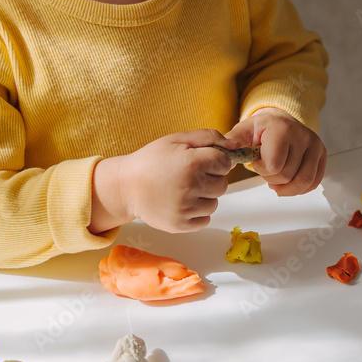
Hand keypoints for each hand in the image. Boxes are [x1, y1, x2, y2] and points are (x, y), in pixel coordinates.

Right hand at [88, 129, 236, 233]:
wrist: (126, 186)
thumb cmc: (153, 160)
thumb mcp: (177, 139)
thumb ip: (208, 137)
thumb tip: (234, 145)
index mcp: (191, 163)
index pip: (225, 163)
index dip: (217, 161)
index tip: (204, 161)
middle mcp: (190, 187)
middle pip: (223, 184)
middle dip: (212, 179)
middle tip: (192, 175)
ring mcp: (186, 208)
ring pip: (214, 203)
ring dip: (205, 196)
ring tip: (185, 189)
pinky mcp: (181, 225)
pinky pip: (205, 219)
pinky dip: (198, 212)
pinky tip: (183, 202)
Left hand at [226, 108, 326, 195]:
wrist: (281, 121)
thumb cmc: (261, 130)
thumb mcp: (243, 131)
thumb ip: (232, 141)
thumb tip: (226, 151)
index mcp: (282, 129)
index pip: (274, 165)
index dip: (261, 170)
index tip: (257, 161)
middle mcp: (303, 136)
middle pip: (287, 176)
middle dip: (272, 178)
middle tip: (266, 170)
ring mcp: (315, 145)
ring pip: (303, 182)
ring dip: (287, 188)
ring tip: (276, 183)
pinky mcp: (322, 155)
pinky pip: (314, 181)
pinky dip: (301, 188)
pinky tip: (290, 184)